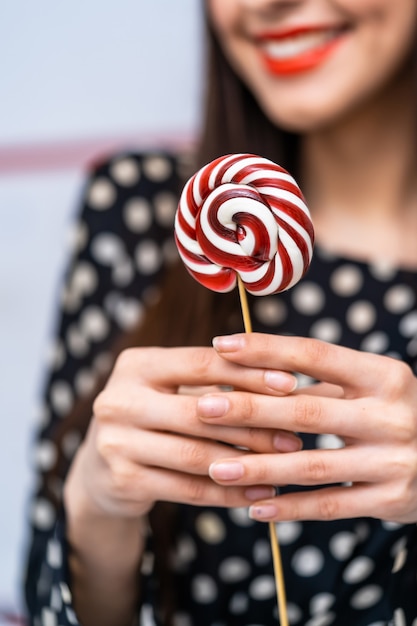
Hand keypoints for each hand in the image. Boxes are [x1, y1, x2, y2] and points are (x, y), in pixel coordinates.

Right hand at [65, 344, 298, 521]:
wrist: (101, 469)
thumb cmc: (155, 417)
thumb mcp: (173, 390)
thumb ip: (217, 383)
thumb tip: (288, 382)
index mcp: (136, 364)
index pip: (201, 363)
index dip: (248, 373)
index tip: (292, 384)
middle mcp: (119, 399)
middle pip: (200, 412)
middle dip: (253, 425)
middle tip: (295, 437)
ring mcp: (115, 442)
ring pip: (196, 454)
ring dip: (247, 463)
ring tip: (284, 466)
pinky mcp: (122, 480)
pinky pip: (188, 489)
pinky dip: (228, 492)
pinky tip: (257, 493)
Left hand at [199, 333, 416, 523]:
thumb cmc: (398, 411)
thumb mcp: (374, 386)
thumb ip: (322, 382)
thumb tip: (250, 373)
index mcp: (384, 375)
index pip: (314, 354)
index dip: (265, 349)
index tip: (221, 345)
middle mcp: (391, 414)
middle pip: (306, 410)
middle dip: (249, 410)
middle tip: (202, 408)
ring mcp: (394, 460)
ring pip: (311, 465)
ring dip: (259, 468)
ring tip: (216, 468)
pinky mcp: (392, 500)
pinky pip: (331, 505)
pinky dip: (290, 507)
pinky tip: (254, 507)